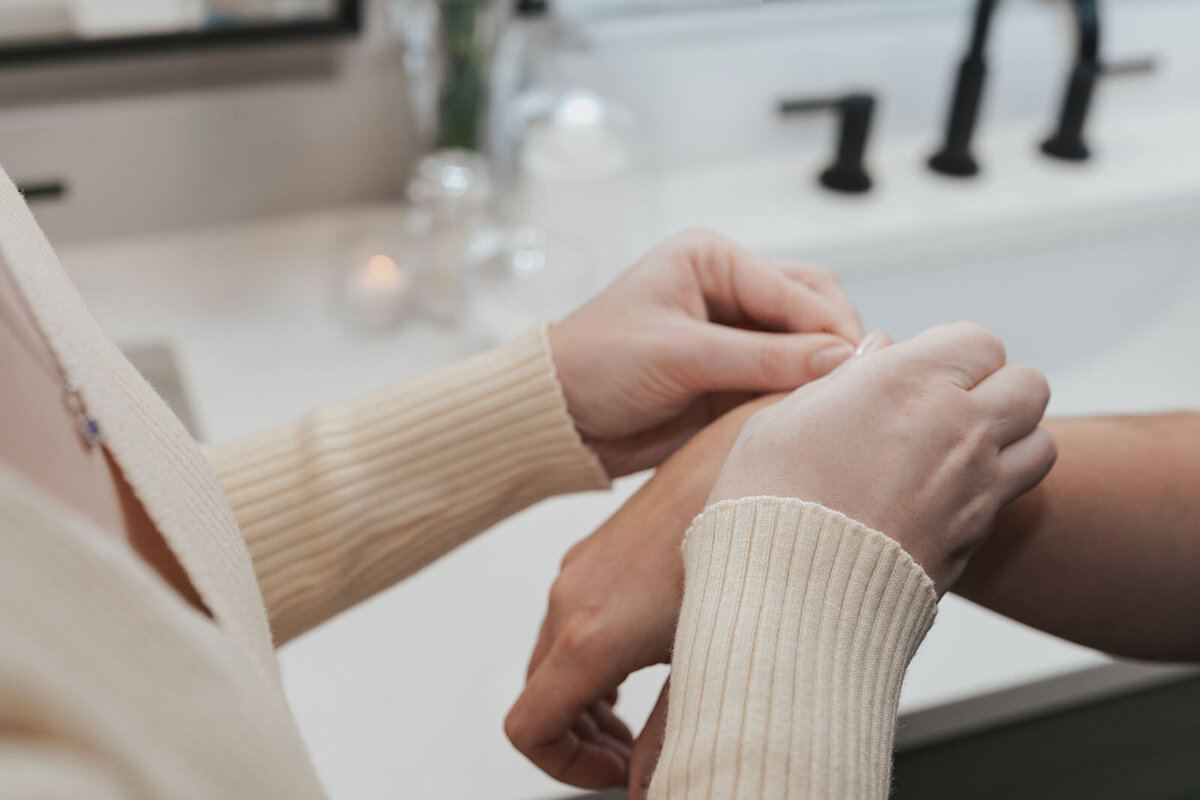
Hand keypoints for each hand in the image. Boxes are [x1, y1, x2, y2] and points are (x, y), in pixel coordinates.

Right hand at [504, 395, 779, 790]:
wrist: (776, 460)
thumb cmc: (756, 550)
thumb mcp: (716, 659)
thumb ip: (676, 735)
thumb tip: (652, 786)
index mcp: (590, 632)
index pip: (527, 727)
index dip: (563, 767)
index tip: (617, 771)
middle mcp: (573, 594)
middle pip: (539, 692)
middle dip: (579, 735)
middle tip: (635, 751)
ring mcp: (584, 564)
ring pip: (555, 652)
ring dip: (589, 694)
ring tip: (646, 710)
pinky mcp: (603, 545)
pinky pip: (575, 613)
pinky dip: (595, 653)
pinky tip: (652, 653)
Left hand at [549, 228, 861, 477]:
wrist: (557, 419)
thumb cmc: (598, 365)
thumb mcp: (680, 355)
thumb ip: (761, 358)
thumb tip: (842, 360)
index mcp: (712, 260)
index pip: (797, 288)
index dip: (831, 329)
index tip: (858, 369)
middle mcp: (729, 289)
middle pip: (813, 309)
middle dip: (835, 346)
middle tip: (854, 388)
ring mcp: (734, 335)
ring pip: (806, 348)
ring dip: (821, 375)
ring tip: (837, 407)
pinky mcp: (732, 377)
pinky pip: (784, 383)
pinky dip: (799, 399)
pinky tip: (812, 418)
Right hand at [710, 322, 1057, 593]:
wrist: (786, 593)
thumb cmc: (769, 499)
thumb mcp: (783, 417)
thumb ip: (843, 380)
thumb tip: (879, 351)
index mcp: (907, 382)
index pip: (978, 341)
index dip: (952, 353)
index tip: (918, 371)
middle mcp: (957, 426)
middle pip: (1028, 385)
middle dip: (996, 388)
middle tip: (949, 406)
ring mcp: (976, 486)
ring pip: (1042, 442)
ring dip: (1011, 439)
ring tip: (961, 452)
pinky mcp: (976, 539)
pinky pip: (1012, 498)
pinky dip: (993, 490)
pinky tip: (943, 498)